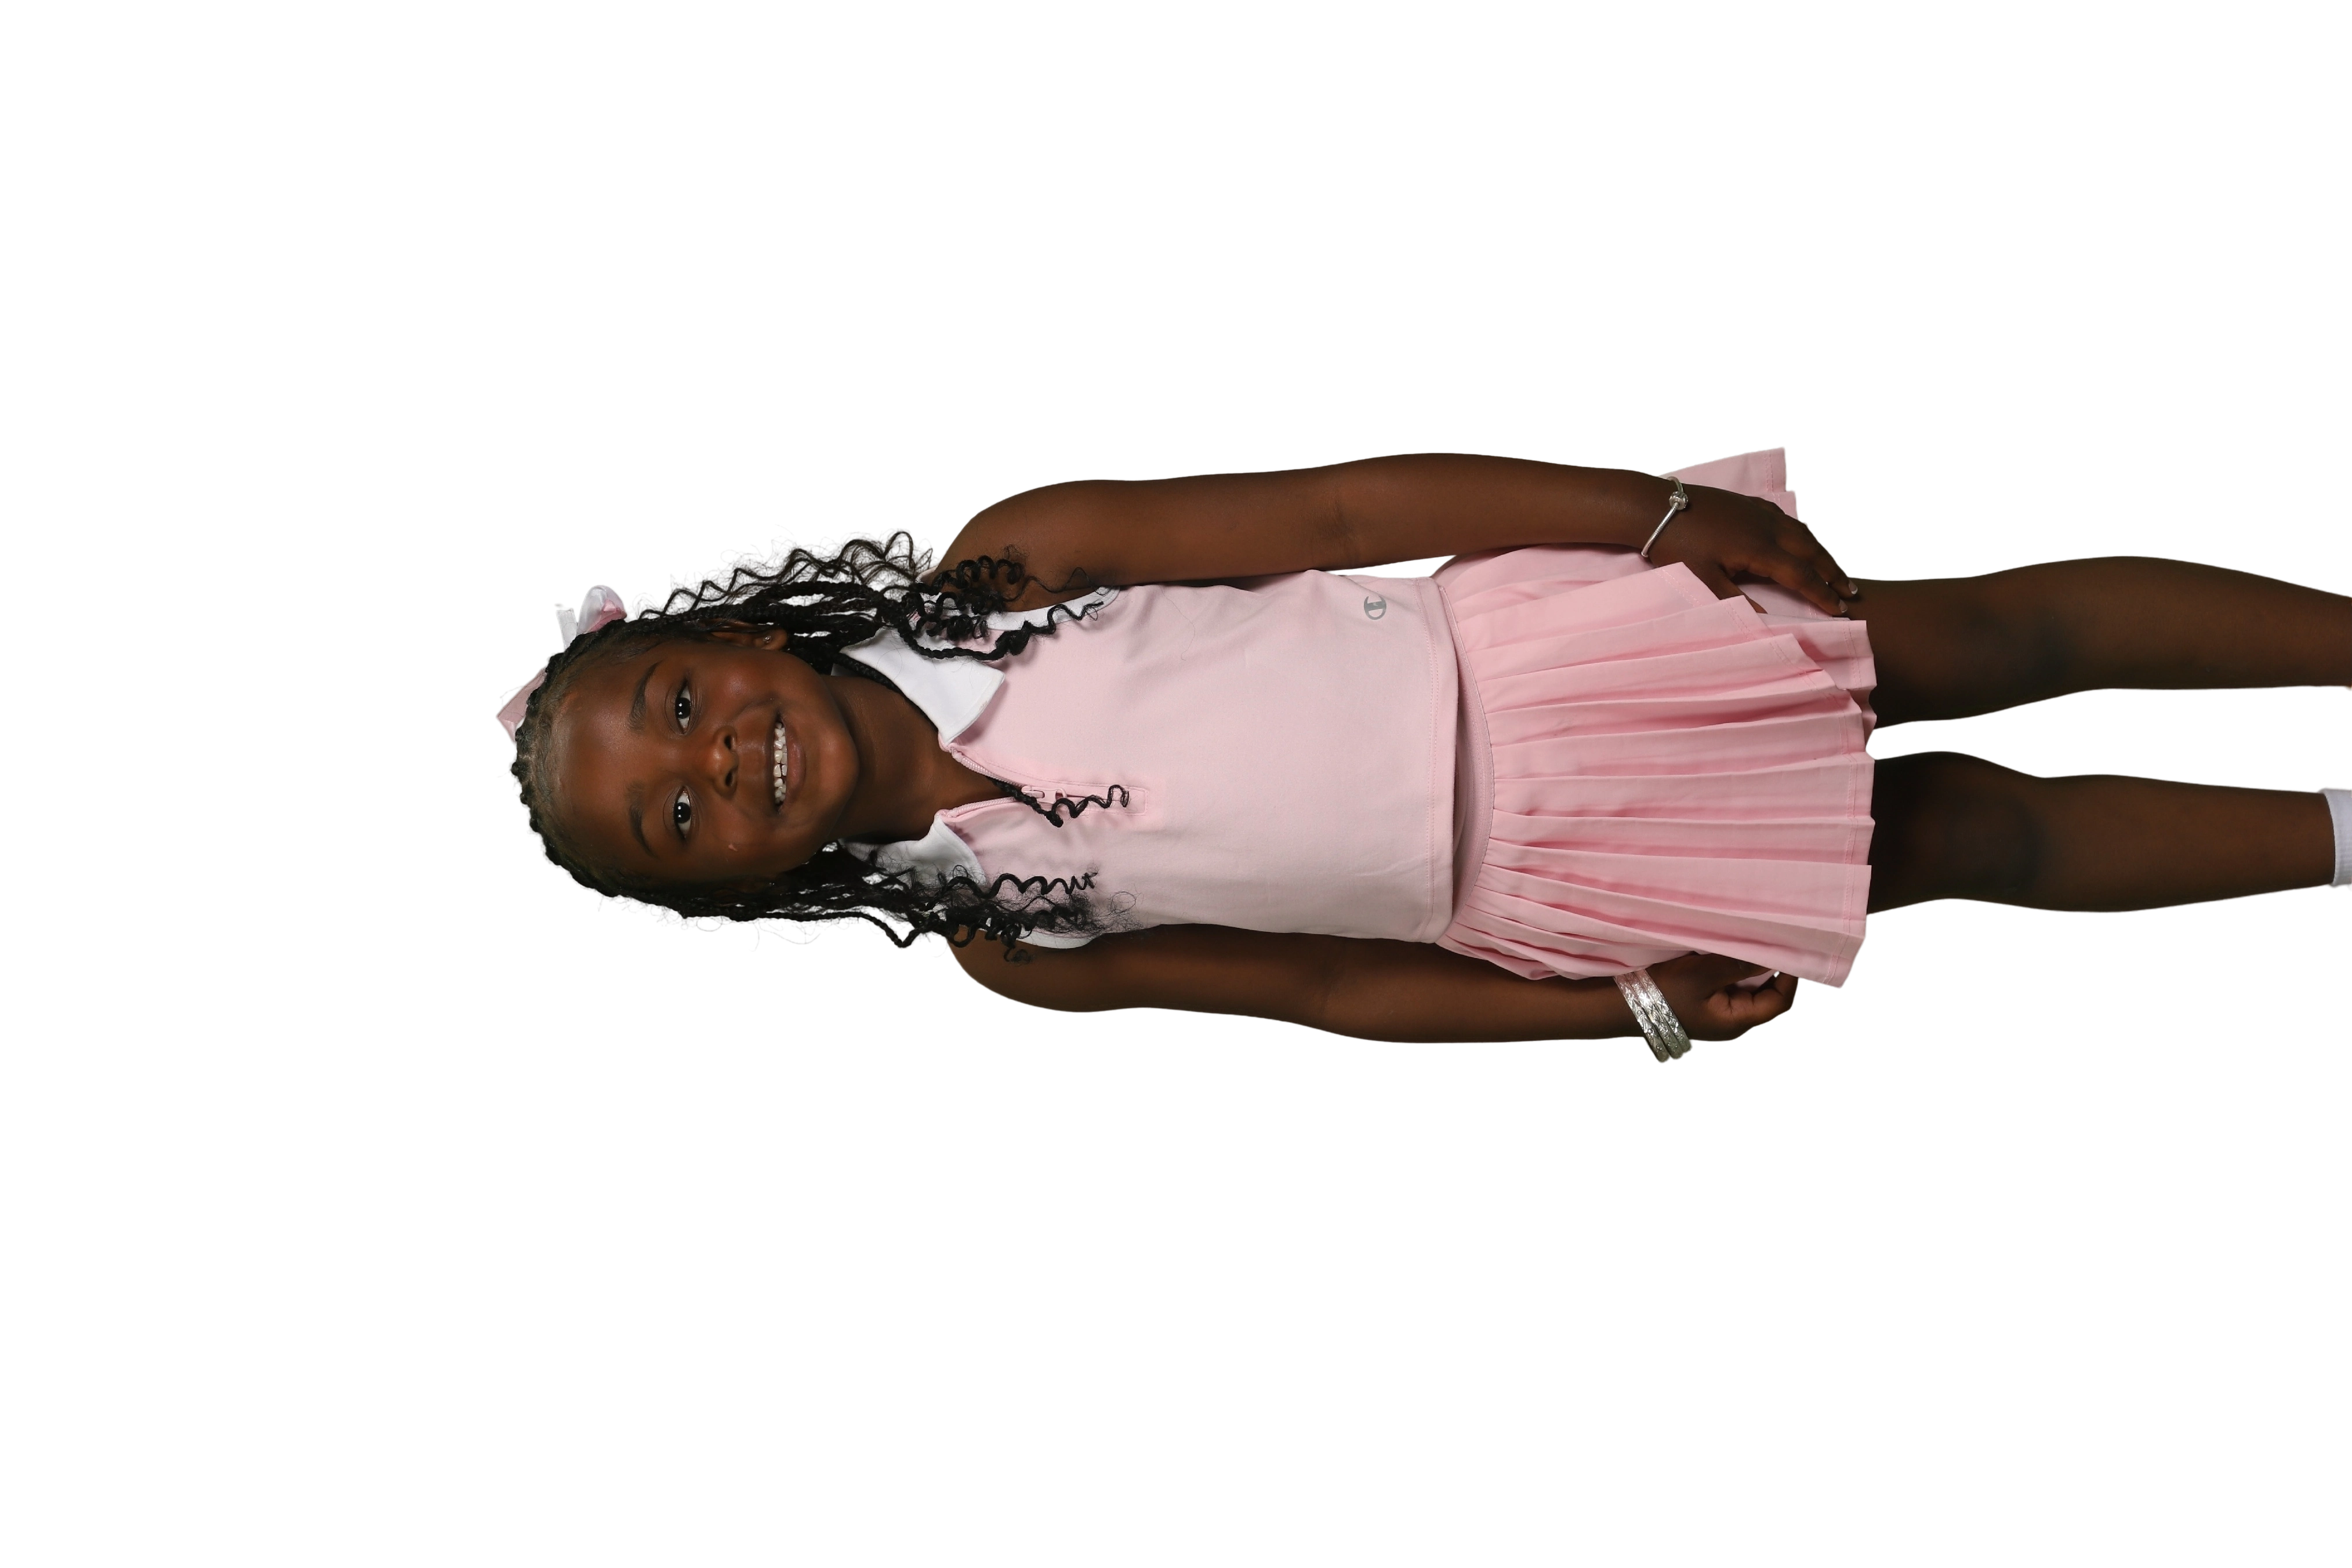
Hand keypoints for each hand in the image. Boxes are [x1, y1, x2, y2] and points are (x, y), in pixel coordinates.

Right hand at [1642, 951, 1804, 1044]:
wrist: (1625, 1005)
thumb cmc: (1664, 992)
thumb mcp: (1702, 973)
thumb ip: (1739, 963)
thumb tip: (1772, 954)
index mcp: (1737, 1020)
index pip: (1780, 1000)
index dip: (1789, 976)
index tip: (1787, 948)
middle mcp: (1733, 1022)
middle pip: (1768, 996)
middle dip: (1770, 970)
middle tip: (1767, 941)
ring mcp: (1720, 1016)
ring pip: (1749, 991)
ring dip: (1750, 969)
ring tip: (1748, 945)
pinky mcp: (1708, 1007)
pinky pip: (1731, 989)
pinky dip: (1734, 972)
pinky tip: (1728, 955)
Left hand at [1644, 483, 1859, 618]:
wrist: (1656, 506)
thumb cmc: (1677, 545)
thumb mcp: (1703, 579)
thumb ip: (1735, 600)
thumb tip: (1767, 621)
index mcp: (1759, 548)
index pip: (1801, 576)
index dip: (1822, 594)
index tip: (1839, 610)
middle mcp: (1767, 526)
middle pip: (1812, 551)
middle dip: (1834, 572)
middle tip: (1852, 591)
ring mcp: (1760, 511)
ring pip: (1803, 533)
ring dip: (1822, 552)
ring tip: (1837, 570)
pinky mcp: (1750, 503)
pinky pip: (1788, 520)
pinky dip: (1804, 534)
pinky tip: (1805, 540)